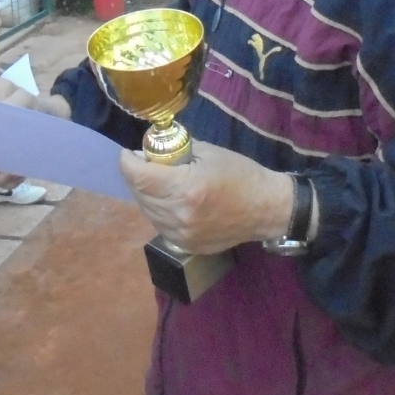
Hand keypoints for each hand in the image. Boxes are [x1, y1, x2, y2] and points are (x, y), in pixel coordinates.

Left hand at [118, 140, 294, 254]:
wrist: (266, 210)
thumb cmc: (241, 175)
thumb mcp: (210, 152)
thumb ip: (178, 150)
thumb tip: (153, 148)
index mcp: (185, 188)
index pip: (139, 176)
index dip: (128, 161)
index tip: (129, 152)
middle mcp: (178, 215)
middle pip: (139, 193)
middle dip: (136, 175)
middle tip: (144, 162)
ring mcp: (181, 234)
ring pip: (146, 211)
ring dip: (145, 193)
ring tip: (157, 180)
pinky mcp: (185, 245)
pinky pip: (159, 225)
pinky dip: (158, 210)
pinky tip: (169, 199)